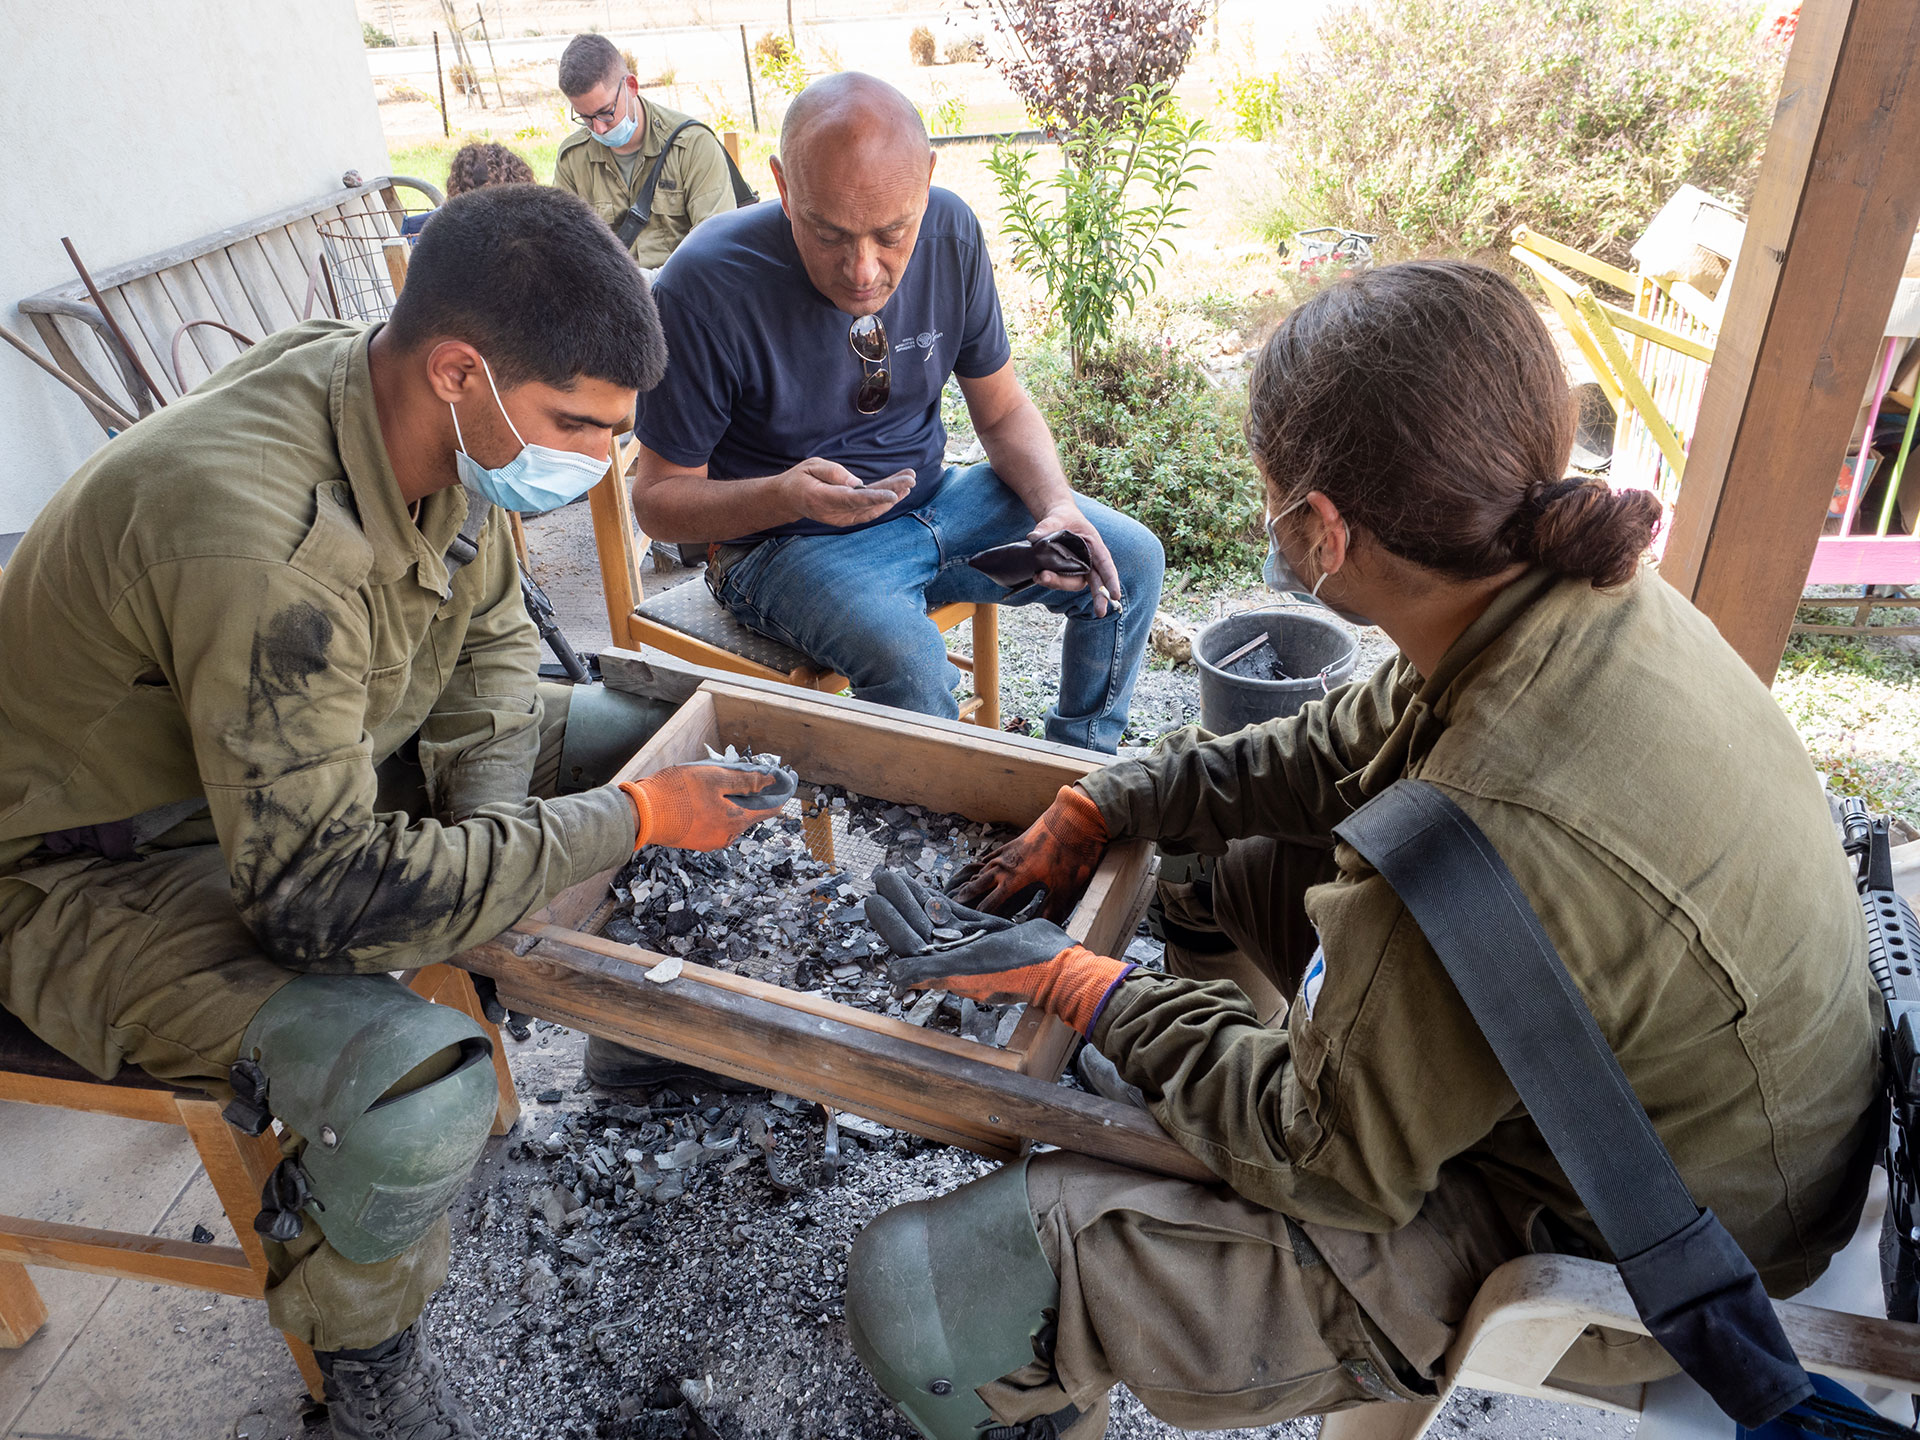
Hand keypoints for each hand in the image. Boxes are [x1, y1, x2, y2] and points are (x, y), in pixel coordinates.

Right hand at [620, 759, 795, 851]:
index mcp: (735, 822)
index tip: (784, 785)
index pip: (767, 811)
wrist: (642, 813)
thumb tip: (770, 781)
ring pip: (730, 820)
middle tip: (747, 778)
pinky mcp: (694, 841)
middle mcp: (725, 837)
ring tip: (720, 786)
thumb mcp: (715, 778)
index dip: (777, 796)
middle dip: (750, 798)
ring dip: (731, 805)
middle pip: (748, 816)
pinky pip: (714, 825)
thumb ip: (745, 781)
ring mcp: (709, 842)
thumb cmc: (677, 793)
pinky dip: (716, 812)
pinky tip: (704, 798)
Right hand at [782, 458, 914, 527]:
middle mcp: (834, 513)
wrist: (790, 499)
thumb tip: (857, 482)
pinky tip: (899, 492)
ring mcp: (841, 519)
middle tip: (911, 479)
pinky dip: (885, 502)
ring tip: (909, 481)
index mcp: (823, 499)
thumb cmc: (800, 479)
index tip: (894, 494)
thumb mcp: (811, 466)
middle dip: (892, 491)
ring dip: (893, 496)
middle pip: (868, 504)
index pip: (854, 499)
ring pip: (872, 509)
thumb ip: (833, 473)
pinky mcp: (847, 518)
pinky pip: (869, 511)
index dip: (876, 497)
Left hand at [865, 869, 1130, 1034]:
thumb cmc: (1013, 971)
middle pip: (915, 926)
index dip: (888, 921)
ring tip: (893, 874)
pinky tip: (924, 885)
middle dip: (896, 901)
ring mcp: (966, 944)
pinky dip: (937, 899)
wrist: (1056, 967)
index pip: (906, 942)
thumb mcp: (968, 969)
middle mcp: (950, 958)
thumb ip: (929, 972)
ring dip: (912, 896)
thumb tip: (892, 978)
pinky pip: (953, 913)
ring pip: (931, 917)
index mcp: (942, 970)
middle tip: (879, 875)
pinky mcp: (982, 932)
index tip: (872, 898)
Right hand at [950, 785, 1107, 921]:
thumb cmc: (1070, 855)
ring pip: (983, 870)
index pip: (991, 902)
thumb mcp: (1065, 888)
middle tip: (953, 906)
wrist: (1071, 821)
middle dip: (966, 897)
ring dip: (972, 882)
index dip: (980, 915)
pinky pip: (991, 856)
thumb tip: (1044, 929)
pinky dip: (983, 865)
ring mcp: (1007, 853)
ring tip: (961, 891)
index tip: (971, 924)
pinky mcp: (1013, 844)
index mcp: (1015, 879)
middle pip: (979, 884)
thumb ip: (1052, 911)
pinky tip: (981, 867)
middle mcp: (1005, 866)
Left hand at [1027, 501, 1122, 617]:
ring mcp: (1078, 569)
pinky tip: (1037, 575)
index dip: (1111, 580)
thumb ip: (1047, 527)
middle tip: (1100, 613)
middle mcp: (1090, 561)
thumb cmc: (1063, 517)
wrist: (1056, 519)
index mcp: (1095, 546)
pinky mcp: (1066, 573)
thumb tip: (1034, 537)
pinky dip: (1049, 580)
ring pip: (1073, 583)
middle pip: (1095, 582)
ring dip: (1058, 583)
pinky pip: (1060, 580)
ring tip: (1040, 577)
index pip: (1106, 564)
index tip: (1116, 596)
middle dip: (1098, 598)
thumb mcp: (1057, 517)